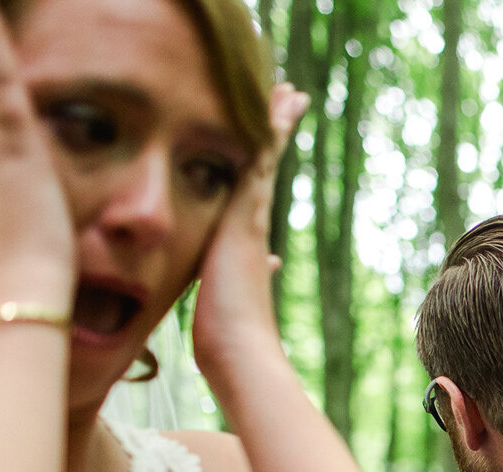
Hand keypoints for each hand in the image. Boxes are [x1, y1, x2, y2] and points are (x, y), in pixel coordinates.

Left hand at [192, 82, 306, 382]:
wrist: (238, 348)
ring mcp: (253, 216)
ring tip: (290, 92)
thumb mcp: (212, 303)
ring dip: (277, 121)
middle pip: (263, 164)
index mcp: (240, 242)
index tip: (267, 143)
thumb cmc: (220, 340)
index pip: (249, 190)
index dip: (259, 162)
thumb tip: (238, 295)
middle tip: (289, 100)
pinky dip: (273, 128)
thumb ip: (221, 290)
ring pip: (265, 155)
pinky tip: (283, 102)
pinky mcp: (249, 211)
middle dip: (274, 132)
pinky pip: (261, 157)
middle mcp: (251, 224)